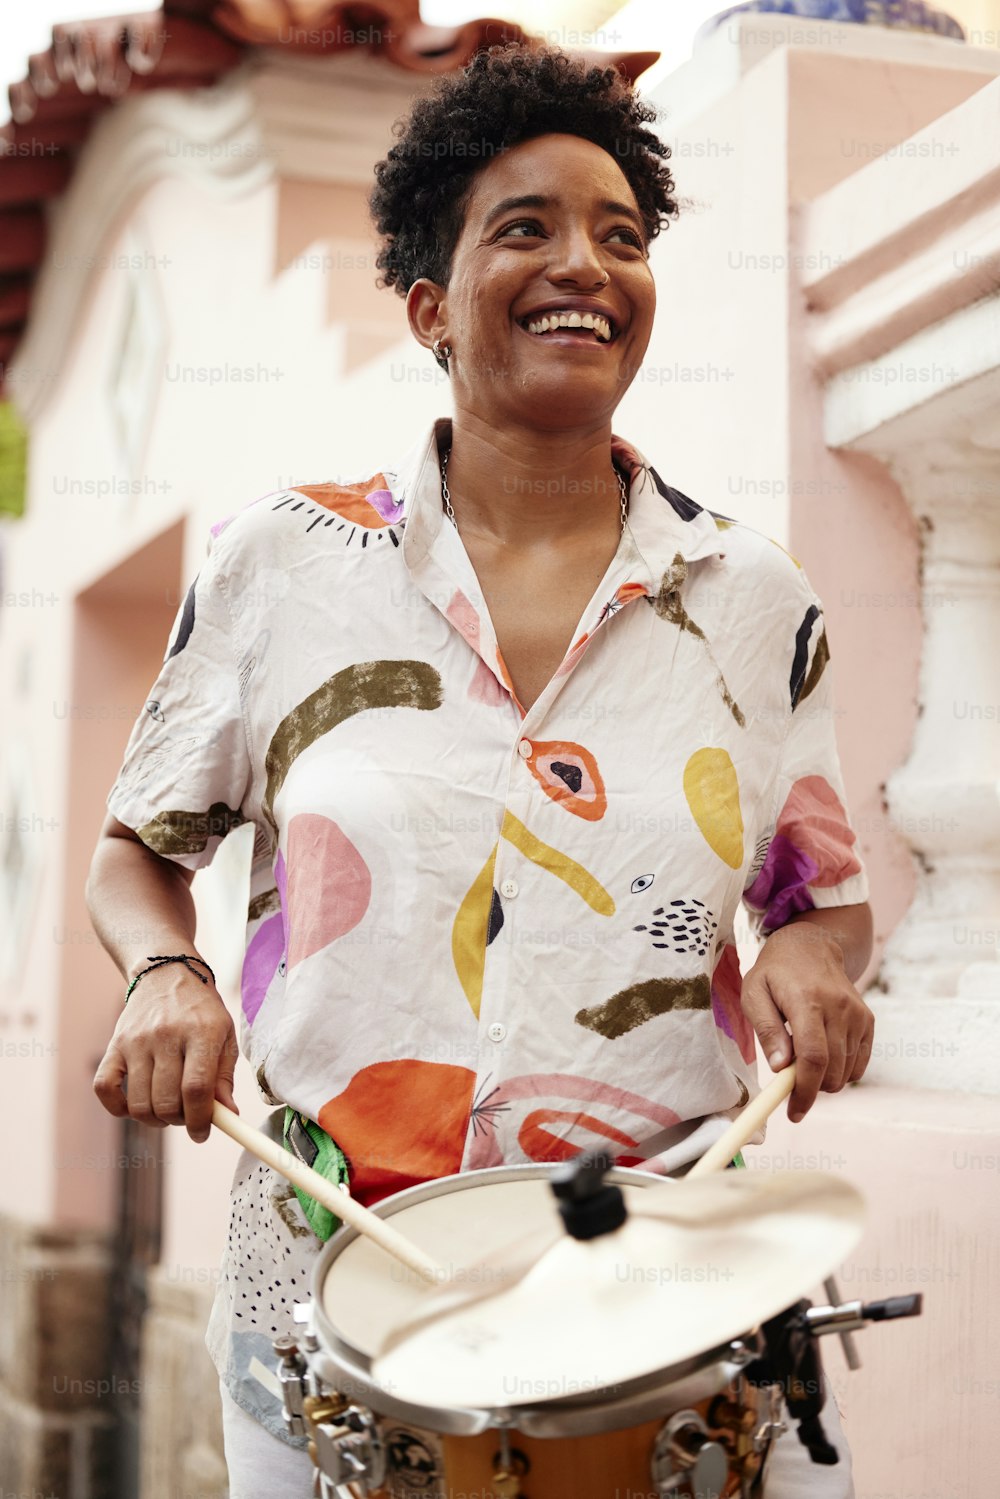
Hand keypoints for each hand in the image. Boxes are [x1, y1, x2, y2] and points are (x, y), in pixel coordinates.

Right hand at [93, 961, 238, 1142]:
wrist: (167, 973)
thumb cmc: (201, 1010)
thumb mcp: (224, 1035)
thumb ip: (224, 1077)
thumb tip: (228, 1115)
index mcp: (201, 1032)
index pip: (196, 1089)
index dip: (200, 1120)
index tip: (202, 1133)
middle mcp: (165, 1035)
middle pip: (166, 1101)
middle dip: (179, 1120)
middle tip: (186, 1114)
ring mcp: (136, 1040)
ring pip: (139, 1103)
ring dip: (154, 1119)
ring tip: (166, 1109)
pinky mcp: (114, 1044)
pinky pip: (104, 1088)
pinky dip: (118, 1108)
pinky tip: (135, 1105)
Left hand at [739, 922, 874, 1122]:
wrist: (812, 947)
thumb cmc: (775, 973)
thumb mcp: (754, 993)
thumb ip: (766, 1029)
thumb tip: (779, 1067)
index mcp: (807, 1001)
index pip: (813, 1057)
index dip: (804, 1091)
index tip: (793, 1112)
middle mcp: (839, 1008)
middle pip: (832, 1070)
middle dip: (811, 1090)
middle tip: (790, 1084)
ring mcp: (857, 1014)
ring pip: (846, 1072)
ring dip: (824, 1080)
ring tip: (803, 1061)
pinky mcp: (867, 1021)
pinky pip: (859, 1064)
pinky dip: (841, 1072)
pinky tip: (823, 1057)